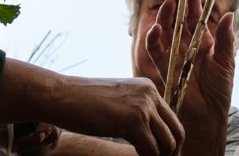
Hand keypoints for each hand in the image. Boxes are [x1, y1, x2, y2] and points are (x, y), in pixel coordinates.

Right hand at [0, 60, 183, 155]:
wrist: (62, 95)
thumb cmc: (83, 102)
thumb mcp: (117, 102)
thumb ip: (135, 112)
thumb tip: (148, 135)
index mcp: (148, 88)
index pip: (171, 119)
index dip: (171, 141)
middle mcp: (150, 94)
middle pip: (176, 131)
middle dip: (172, 153)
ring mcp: (143, 106)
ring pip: (166, 143)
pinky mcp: (134, 121)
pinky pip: (151, 151)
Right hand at [145, 0, 234, 153]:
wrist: (207, 116)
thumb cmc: (219, 90)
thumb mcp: (226, 61)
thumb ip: (226, 39)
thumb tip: (229, 14)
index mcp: (203, 43)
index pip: (196, 18)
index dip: (194, 3)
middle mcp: (186, 47)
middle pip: (178, 20)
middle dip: (178, 5)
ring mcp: (174, 56)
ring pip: (165, 31)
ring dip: (165, 16)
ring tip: (170, 4)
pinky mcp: (163, 68)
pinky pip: (154, 50)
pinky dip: (153, 39)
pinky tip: (156, 29)